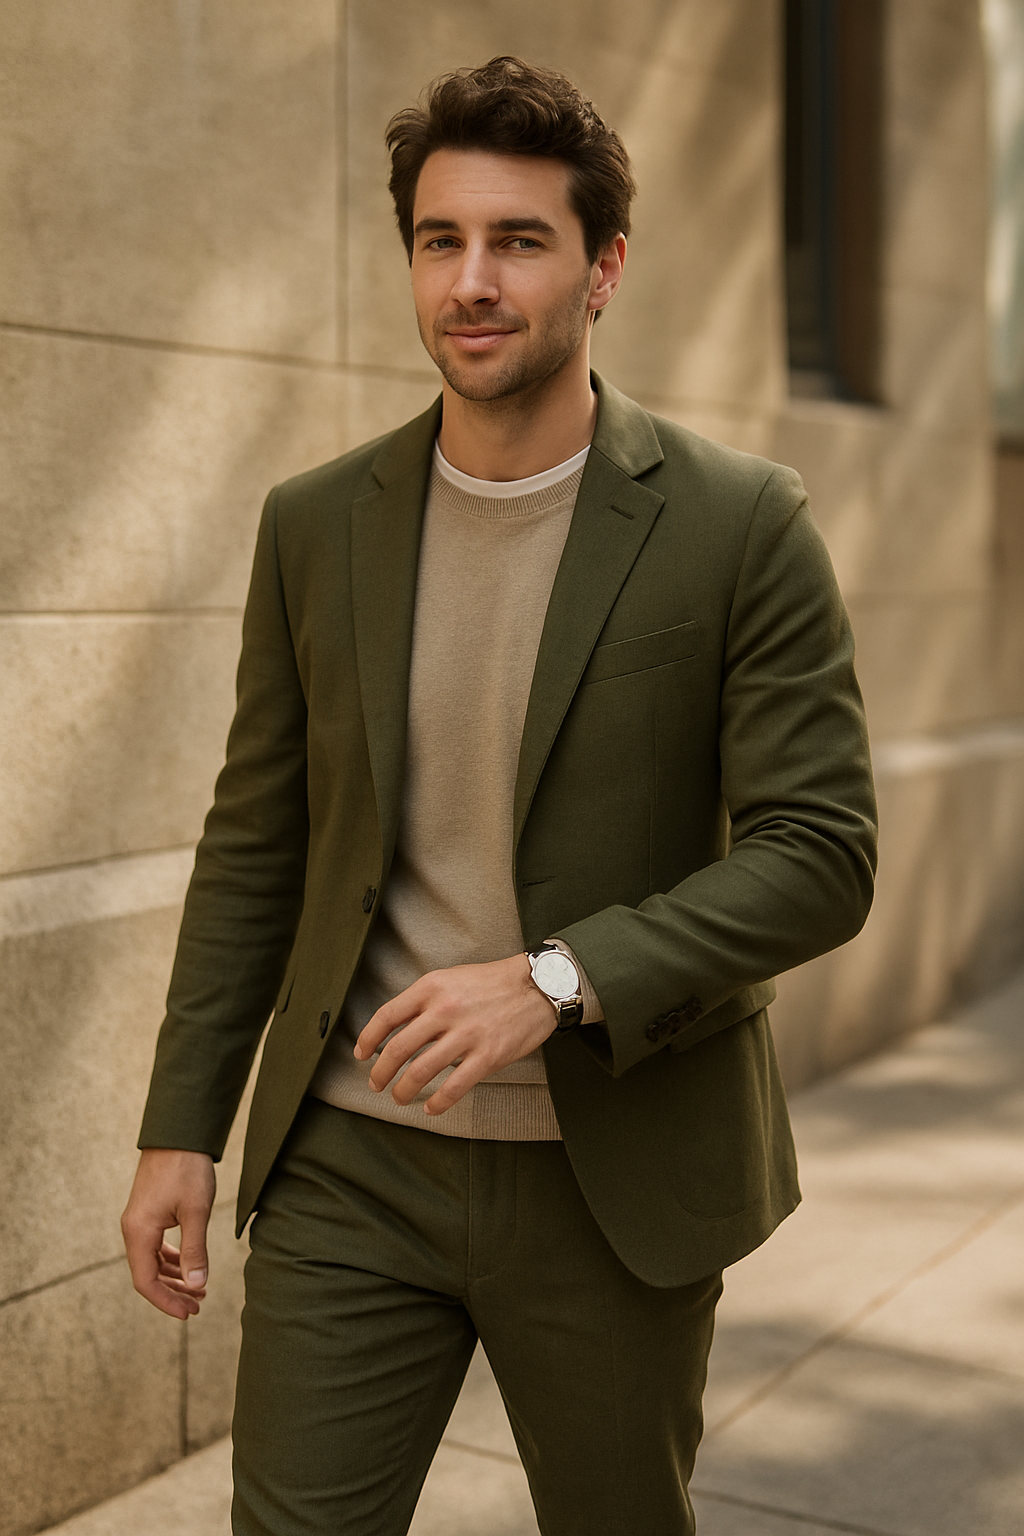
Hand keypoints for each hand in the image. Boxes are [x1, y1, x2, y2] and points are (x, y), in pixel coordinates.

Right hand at [121, 1148, 215, 1319]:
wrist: (178, 1134)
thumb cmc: (187, 1169)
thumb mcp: (196, 1211)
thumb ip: (195, 1250)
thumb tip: (197, 1286)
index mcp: (139, 1232)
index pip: (146, 1281)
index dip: (166, 1301)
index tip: (189, 1312)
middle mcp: (133, 1229)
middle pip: (148, 1274)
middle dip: (172, 1293)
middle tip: (198, 1306)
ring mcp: (139, 1221)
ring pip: (152, 1261)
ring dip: (174, 1277)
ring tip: (199, 1290)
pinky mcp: (148, 1212)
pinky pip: (156, 1246)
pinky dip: (172, 1259)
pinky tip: (190, 1265)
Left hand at [353, 954, 555, 1115]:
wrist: (536, 987)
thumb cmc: (491, 982)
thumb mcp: (451, 978)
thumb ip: (423, 1000)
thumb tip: (395, 1028)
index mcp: (432, 987)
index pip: (387, 1016)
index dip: (367, 1039)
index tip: (360, 1054)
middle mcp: (445, 1010)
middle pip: (398, 1049)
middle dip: (380, 1073)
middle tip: (376, 1084)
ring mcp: (466, 1035)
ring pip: (420, 1071)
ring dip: (403, 1091)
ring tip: (399, 1098)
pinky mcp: (487, 1056)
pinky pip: (454, 1087)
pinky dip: (437, 1103)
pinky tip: (430, 1108)